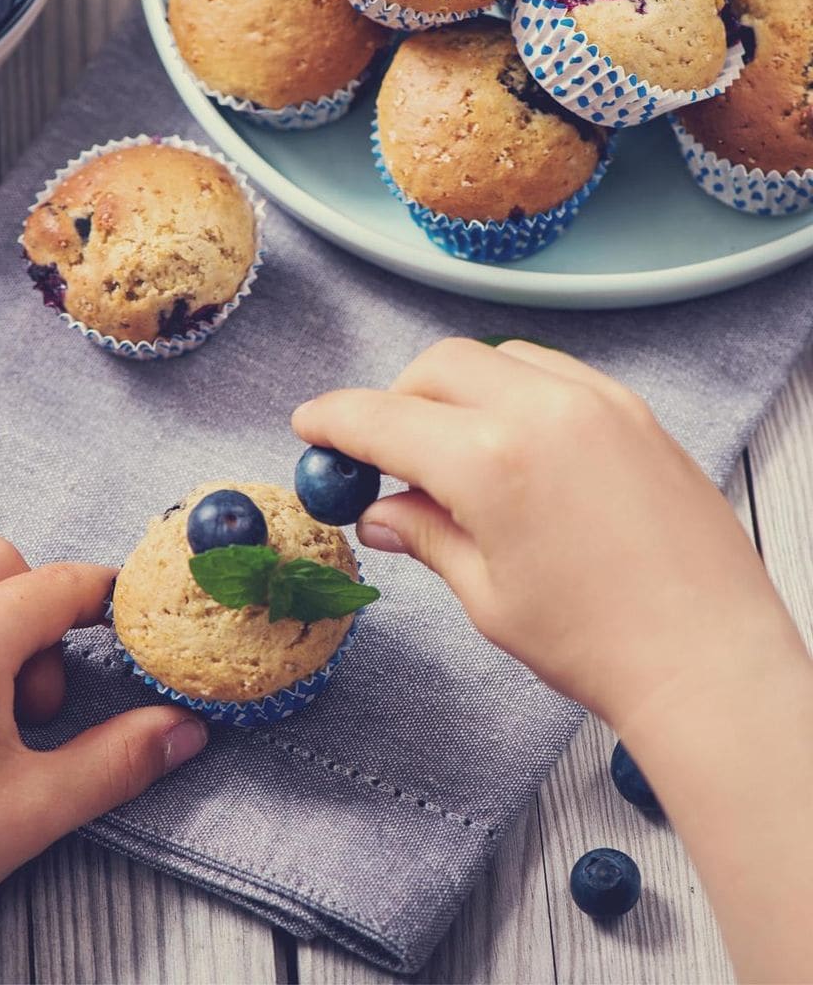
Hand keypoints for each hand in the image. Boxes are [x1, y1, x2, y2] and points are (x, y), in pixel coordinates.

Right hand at [293, 337, 804, 723]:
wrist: (706, 657)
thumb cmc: (597, 642)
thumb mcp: (486, 593)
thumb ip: (424, 534)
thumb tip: (379, 512)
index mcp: (489, 463)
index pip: (382, 420)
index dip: (333, 420)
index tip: (310, 424)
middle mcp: (542, 411)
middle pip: (436, 366)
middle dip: (395, 398)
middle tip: (383, 451)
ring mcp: (595, 402)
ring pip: (495, 358)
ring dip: (456, 389)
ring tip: (452, 449)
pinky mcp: (632, 411)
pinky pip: (552, 370)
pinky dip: (513, 389)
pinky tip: (513, 440)